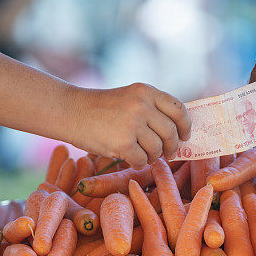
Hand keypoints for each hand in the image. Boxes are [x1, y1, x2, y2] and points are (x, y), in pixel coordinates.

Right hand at [68, 83, 191, 168]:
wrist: (71, 111)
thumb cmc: (101, 108)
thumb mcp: (130, 97)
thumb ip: (151, 108)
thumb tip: (177, 132)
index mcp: (146, 92)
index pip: (178, 109)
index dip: (185, 125)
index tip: (185, 136)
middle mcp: (142, 105)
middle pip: (170, 132)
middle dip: (171, 146)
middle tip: (167, 153)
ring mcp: (132, 124)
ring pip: (157, 148)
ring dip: (153, 156)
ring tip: (143, 155)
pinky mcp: (122, 143)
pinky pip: (141, 160)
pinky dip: (138, 163)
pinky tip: (130, 159)